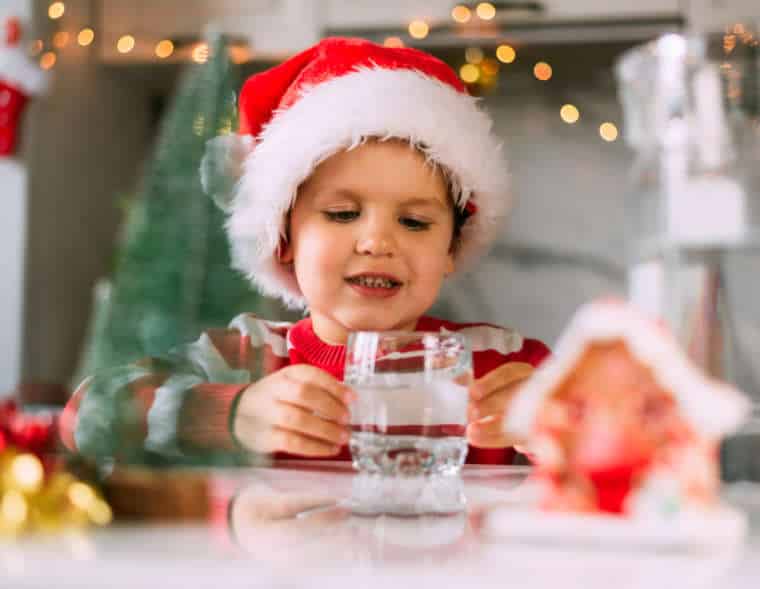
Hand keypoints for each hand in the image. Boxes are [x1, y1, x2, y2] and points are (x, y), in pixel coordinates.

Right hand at [233, 365, 355, 456]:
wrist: (237, 414)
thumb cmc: (276, 399)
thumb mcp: (291, 384)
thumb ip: (317, 388)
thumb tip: (349, 397)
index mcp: (286, 375)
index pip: (311, 375)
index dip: (334, 386)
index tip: (352, 398)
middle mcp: (275, 391)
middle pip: (304, 394)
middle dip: (330, 407)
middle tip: (347, 419)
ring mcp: (267, 414)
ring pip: (298, 420)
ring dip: (326, 430)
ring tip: (343, 437)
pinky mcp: (264, 438)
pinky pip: (292, 442)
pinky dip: (315, 447)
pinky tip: (330, 449)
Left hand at [467, 362, 533, 447]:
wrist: (525, 414)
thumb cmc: (502, 393)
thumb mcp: (489, 383)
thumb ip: (472, 382)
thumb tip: (455, 383)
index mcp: (521, 373)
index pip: (509, 374)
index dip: (491, 382)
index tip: (473, 392)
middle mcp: (533, 391)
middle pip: (515, 396)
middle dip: (492, 404)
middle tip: (473, 412)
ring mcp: (537, 413)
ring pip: (517, 420)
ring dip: (492, 427)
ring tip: (471, 431)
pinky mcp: (532, 433)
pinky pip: (515, 438)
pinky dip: (494, 439)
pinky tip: (477, 439)